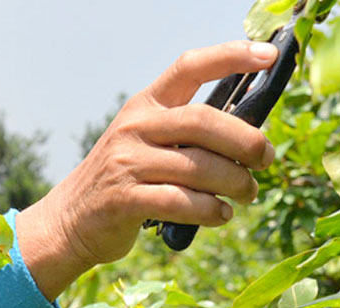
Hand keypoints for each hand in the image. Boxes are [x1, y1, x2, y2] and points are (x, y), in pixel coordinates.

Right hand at [18, 40, 279, 300]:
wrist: (70, 220)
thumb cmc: (126, 181)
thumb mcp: (147, 143)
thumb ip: (188, 134)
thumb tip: (253, 137)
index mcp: (145, 106)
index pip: (190, 67)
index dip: (231, 56)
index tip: (269, 56)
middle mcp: (134, 128)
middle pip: (203, 121)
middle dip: (246, 141)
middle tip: (266, 159)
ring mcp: (126, 164)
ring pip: (198, 167)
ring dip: (235, 183)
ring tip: (247, 193)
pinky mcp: (124, 200)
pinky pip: (182, 202)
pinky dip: (210, 211)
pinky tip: (221, 215)